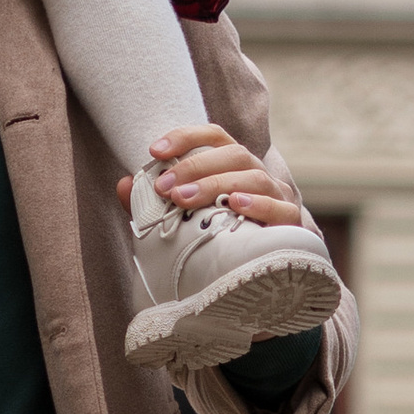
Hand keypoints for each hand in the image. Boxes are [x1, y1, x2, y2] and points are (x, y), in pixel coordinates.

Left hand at [118, 124, 301, 223]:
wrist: (259, 276)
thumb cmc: (216, 238)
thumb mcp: (182, 219)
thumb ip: (153, 204)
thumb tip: (123, 184)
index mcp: (232, 166)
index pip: (214, 137)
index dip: (186, 137)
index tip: (155, 151)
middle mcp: (257, 175)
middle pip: (234, 154)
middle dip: (196, 167)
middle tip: (165, 189)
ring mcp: (277, 197)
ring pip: (255, 177)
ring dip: (217, 185)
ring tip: (185, 199)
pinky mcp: (290, 224)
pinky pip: (279, 209)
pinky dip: (258, 204)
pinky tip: (235, 205)